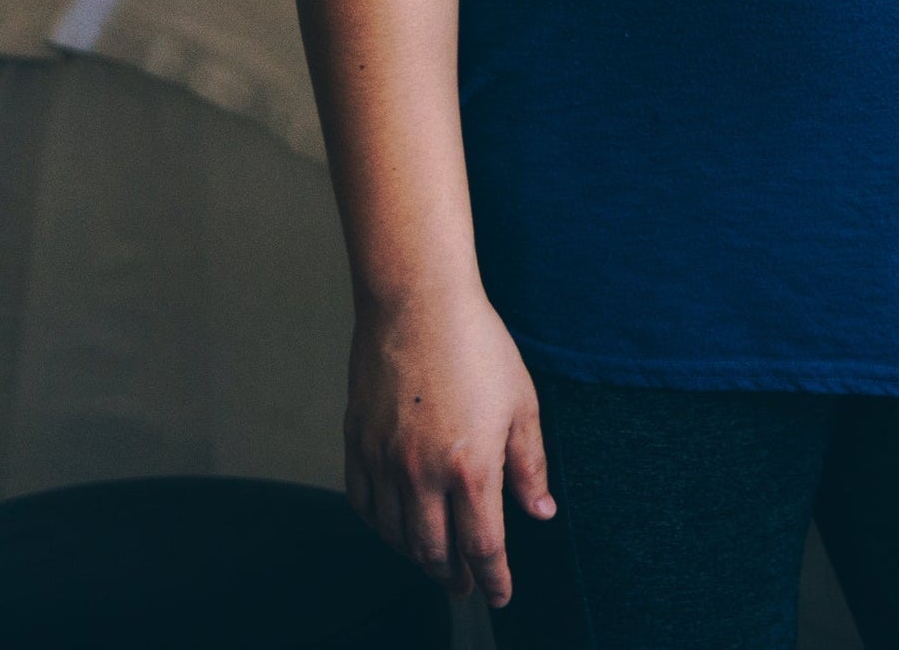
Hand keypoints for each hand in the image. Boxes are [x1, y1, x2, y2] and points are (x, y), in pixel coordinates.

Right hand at [343, 288, 553, 603]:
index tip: (500, 596)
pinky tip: (394, 527)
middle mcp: (422, 474)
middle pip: (435, 551)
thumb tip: (541, 512)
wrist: (417, 302)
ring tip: (435, 560)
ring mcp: (384, 461)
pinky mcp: (357, 443)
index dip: (493, 579)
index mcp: (471, 468)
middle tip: (466, 585)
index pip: (483, 547)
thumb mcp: (522, 404)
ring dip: (418, 556)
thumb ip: (530, 465)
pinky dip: (380, 526)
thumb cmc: (479, 346)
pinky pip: (363, 504)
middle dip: (454, 576)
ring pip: (396, 535)